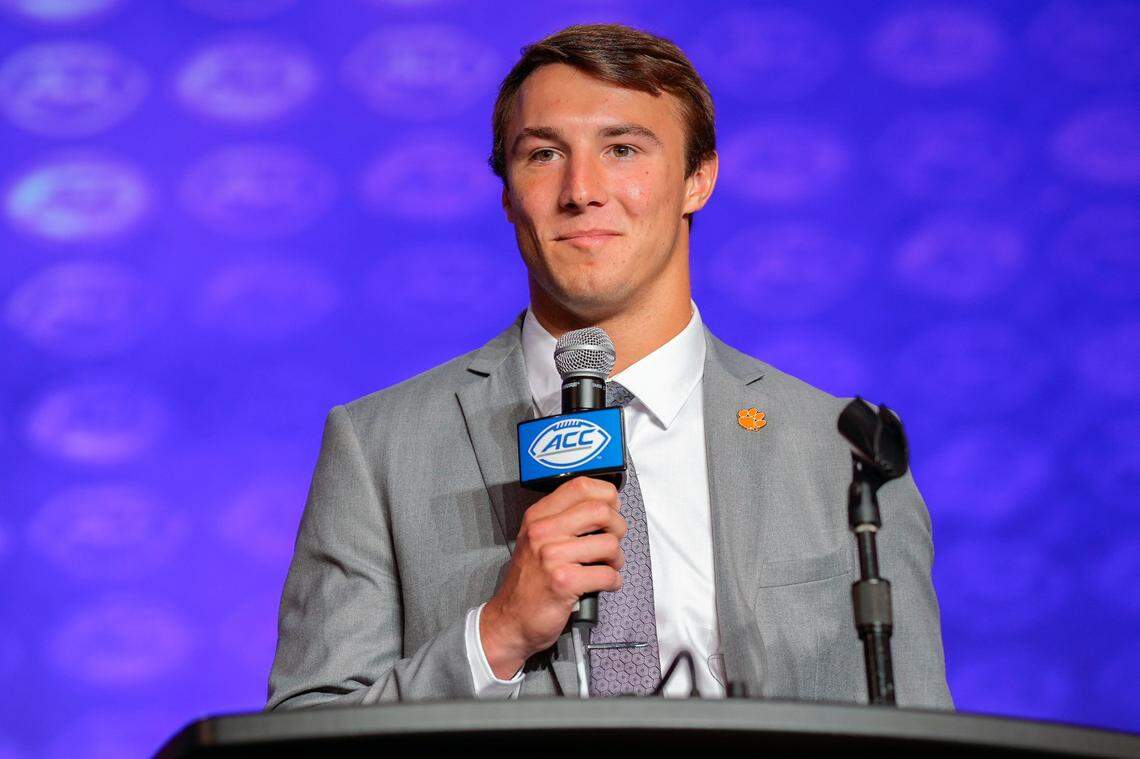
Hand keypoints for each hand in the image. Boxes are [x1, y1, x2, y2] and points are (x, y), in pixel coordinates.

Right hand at [480, 476, 625, 678]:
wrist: (511, 619)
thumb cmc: (530, 580)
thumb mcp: (537, 539)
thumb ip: (564, 519)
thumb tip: (606, 506)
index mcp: (539, 516)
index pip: (580, 485)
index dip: (606, 495)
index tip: (611, 510)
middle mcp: (543, 531)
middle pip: (601, 510)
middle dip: (618, 528)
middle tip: (612, 543)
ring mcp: (552, 556)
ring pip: (609, 544)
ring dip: (617, 559)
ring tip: (607, 567)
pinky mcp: (563, 582)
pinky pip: (607, 575)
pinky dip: (613, 581)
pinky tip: (604, 584)